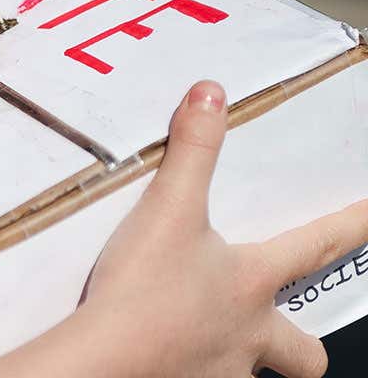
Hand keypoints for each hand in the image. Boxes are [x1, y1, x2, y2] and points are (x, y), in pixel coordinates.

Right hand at [0, 81, 367, 377]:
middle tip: (282, 332)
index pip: (318, 246)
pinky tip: (165, 357)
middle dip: (302, 345)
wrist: (103, 361)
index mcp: (252, 282)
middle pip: (305, 352)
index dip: (353, 227)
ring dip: (239, 357)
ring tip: (206, 341)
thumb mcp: (167, 210)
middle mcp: (250, 334)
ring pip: (252, 371)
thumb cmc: (144, 291)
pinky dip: (188, 368)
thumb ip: (191, 152)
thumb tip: (211, 95)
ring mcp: (221, 369)